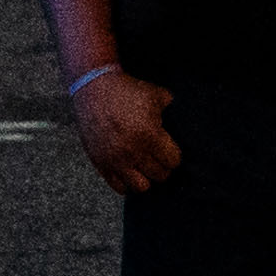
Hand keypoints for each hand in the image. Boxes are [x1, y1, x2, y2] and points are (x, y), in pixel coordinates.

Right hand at [67, 66, 182, 194]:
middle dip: (162, 167)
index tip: (170, 151)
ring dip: (146, 178)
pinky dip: (127, 182)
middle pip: (159, 175)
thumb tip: (181, 115)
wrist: (94, 88)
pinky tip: (129, 171)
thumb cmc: (127, 90)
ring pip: (141, 187)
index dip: (174, 156)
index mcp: (149, 134)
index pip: (173, 161)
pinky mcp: (100, 163)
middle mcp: (132, 151)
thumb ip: (171, 108)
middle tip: (159, 158)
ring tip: (145, 167)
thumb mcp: (155, 95)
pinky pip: (119, 187)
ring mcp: (115, 160)